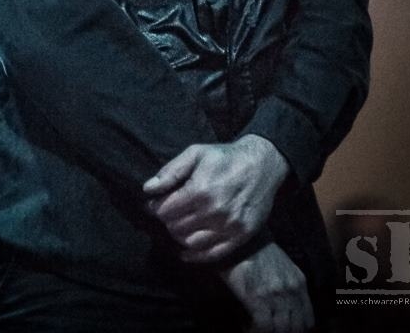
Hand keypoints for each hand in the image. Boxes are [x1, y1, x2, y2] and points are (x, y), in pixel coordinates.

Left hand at [142, 134, 289, 262]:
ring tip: (180, 225)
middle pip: (176, 228)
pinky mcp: (240, 236)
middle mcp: (214, 211)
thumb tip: (148, 189)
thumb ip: (171, 171)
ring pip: (190, 243)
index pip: (166, 211)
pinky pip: (211, 254)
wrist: (262, 164)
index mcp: (200, 190)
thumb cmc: (225, 157)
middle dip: (168, 221)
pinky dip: (195, 256)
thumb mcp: (196, 153)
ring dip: (180, 236)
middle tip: (169, 213)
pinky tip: (186, 251)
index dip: (156, 208)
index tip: (156, 204)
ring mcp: (228, 226)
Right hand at [220, 243, 314, 332]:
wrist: (244, 239)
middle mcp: (292, 291)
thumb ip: (291, 286)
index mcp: (300, 283)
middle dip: (285, 331)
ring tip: (261, 327)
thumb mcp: (285, 267)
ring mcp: (276, 296)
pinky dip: (257, 330)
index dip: (298, 328)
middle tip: (273, 329)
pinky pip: (265, 327)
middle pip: (296, 328)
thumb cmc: (261, 251)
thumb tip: (289, 309)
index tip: (286, 328)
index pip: (308, 319)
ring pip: (282, 330)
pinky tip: (249, 326)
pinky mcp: (259, 300)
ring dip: (272, 331)